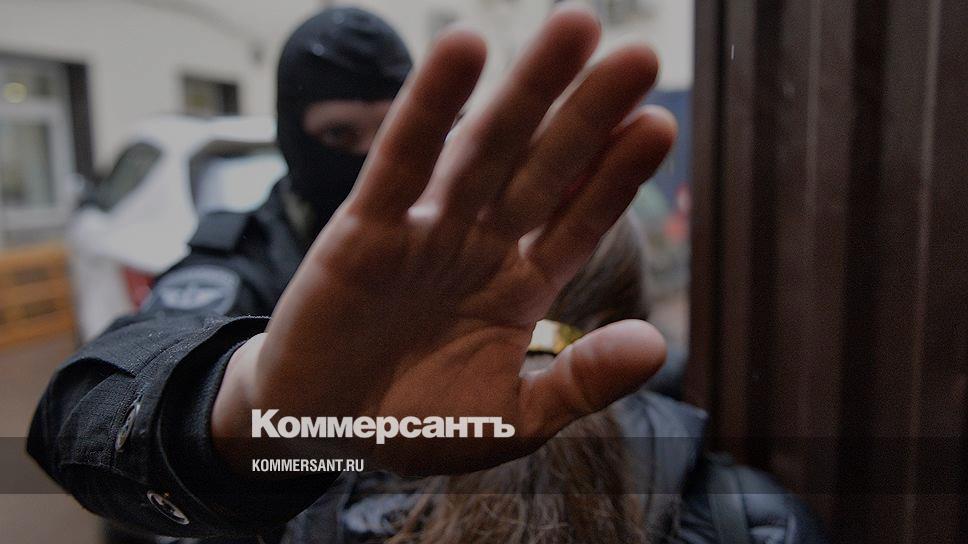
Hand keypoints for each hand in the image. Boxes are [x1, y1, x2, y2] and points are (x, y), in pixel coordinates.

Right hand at [213, 5, 675, 474]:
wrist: (317, 434)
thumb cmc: (412, 427)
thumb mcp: (508, 421)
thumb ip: (579, 384)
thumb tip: (656, 344)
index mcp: (518, 287)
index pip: (579, 220)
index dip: (617, 176)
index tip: (659, 125)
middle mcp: (478, 246)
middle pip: (544, 169)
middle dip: (588, 115)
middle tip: (640, 56)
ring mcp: (423, 231)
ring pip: (483, 150)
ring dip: (527, 92)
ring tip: (573, 30)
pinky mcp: (364, 230)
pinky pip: (401, 162)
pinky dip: (428, 108)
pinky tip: (463, 50)